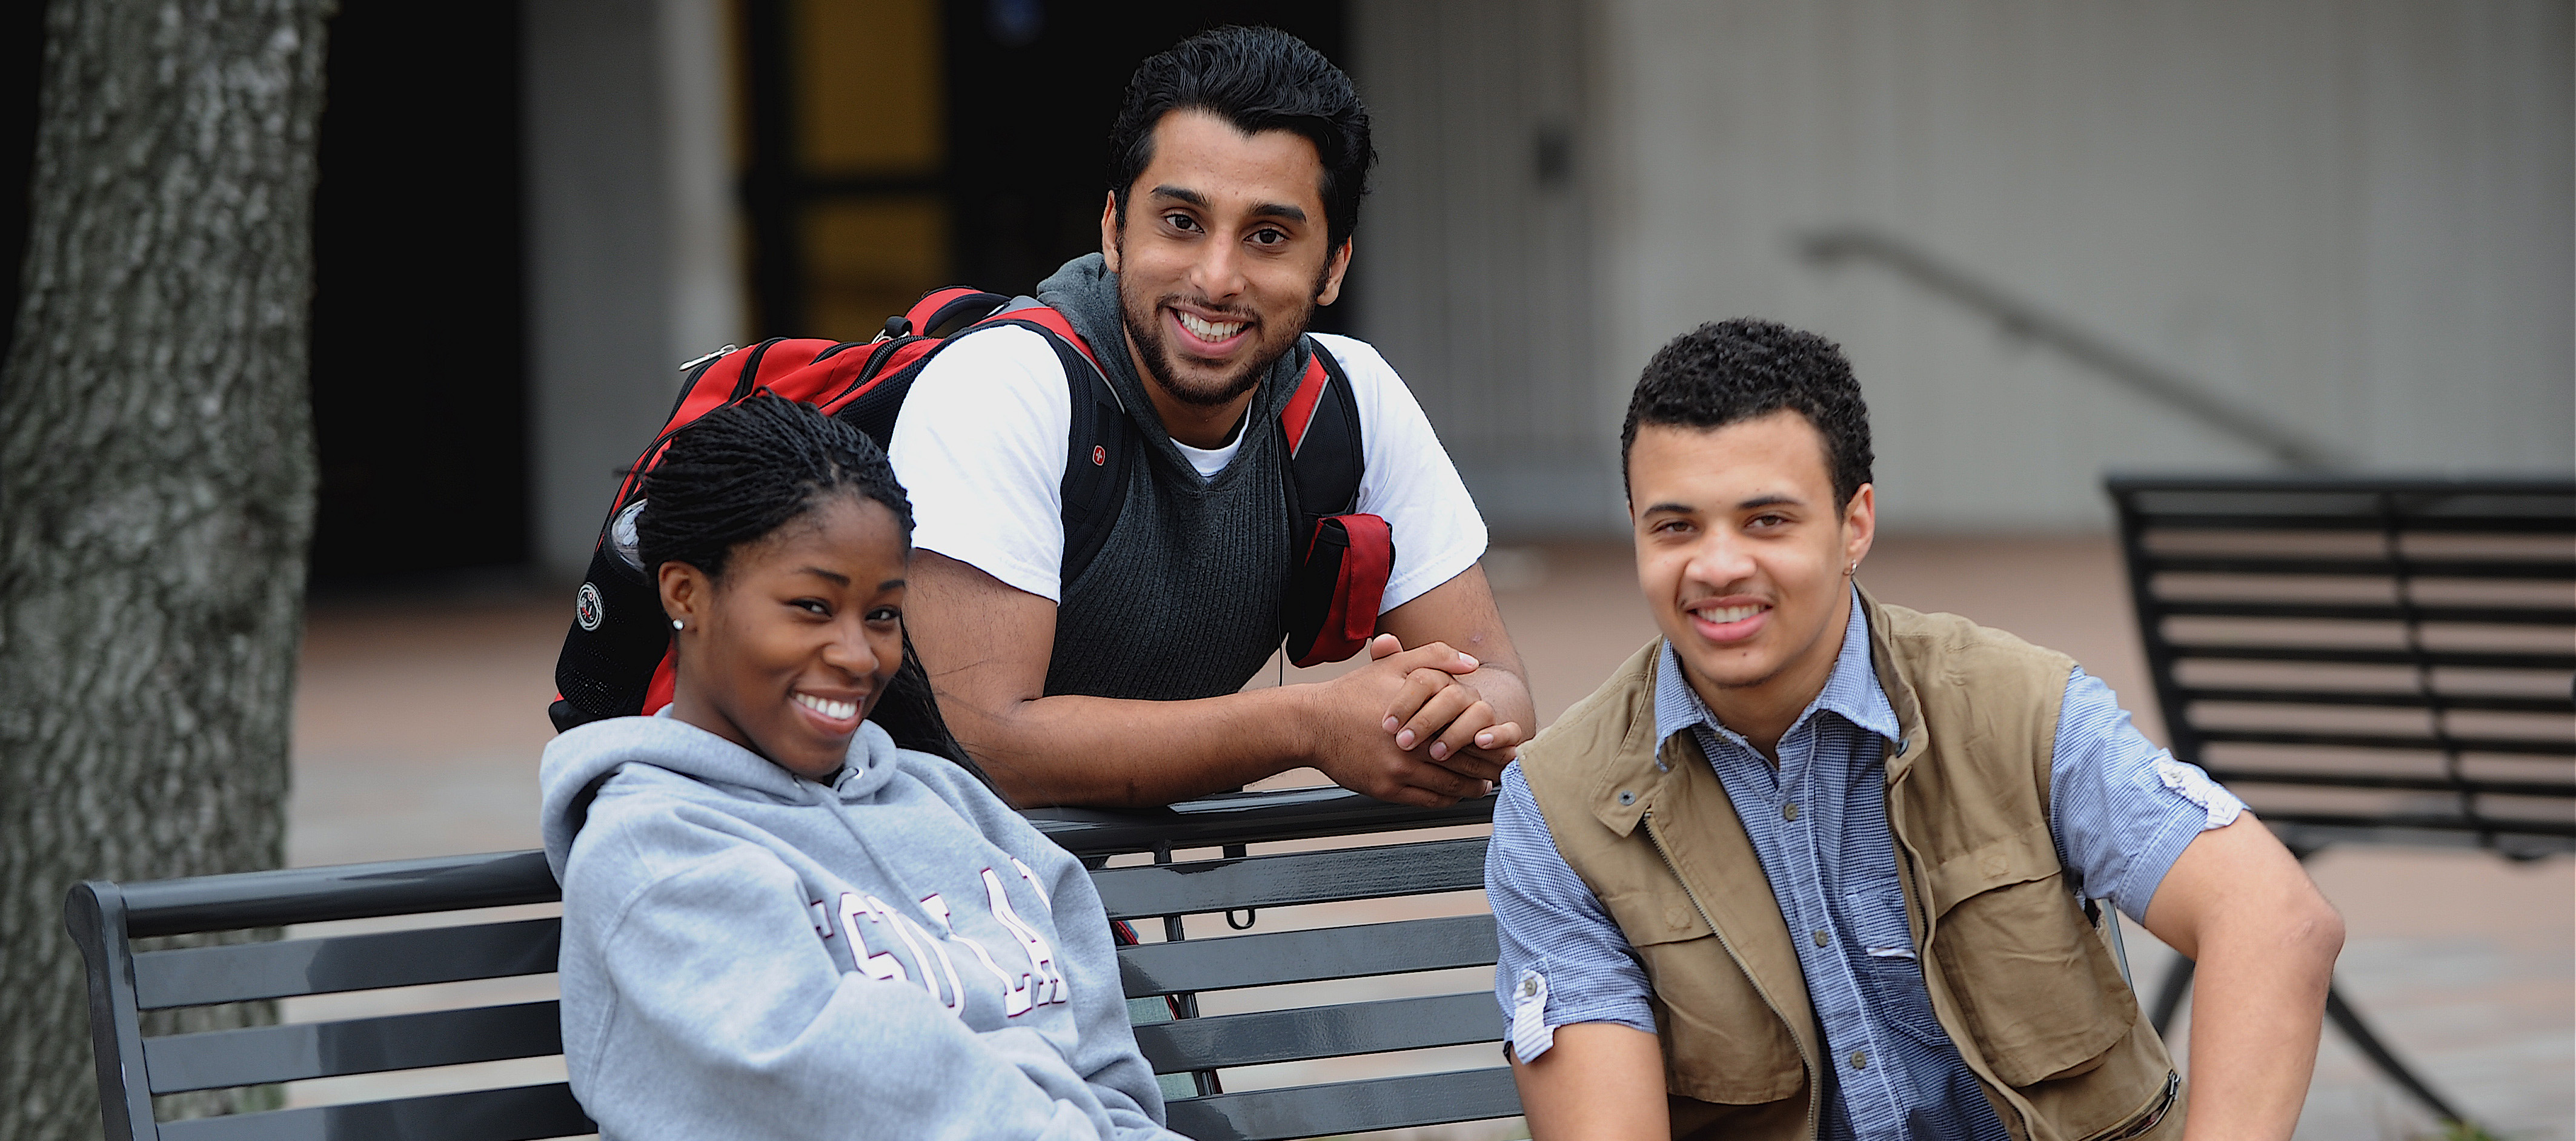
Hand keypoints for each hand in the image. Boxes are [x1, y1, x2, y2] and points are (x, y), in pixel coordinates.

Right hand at [1306, 635, 1514, 806]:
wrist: (1311, 724)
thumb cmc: (1352, 693)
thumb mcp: (1393, 665)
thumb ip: (1435, 657)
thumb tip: (1472, 665)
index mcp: (1420, 718)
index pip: (1469, 736)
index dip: (1493, 744)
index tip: (1508, 747)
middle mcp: (1412, 749)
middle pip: (1465, 766)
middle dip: (1490, 770)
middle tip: (1505, 770)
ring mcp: (1398, 773)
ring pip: (1449, 788)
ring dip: (1470, 788)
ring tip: (1483, 785)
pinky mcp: (1385, 791)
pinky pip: (1427, 801)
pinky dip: (1446, 799)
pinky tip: (1453, 793)